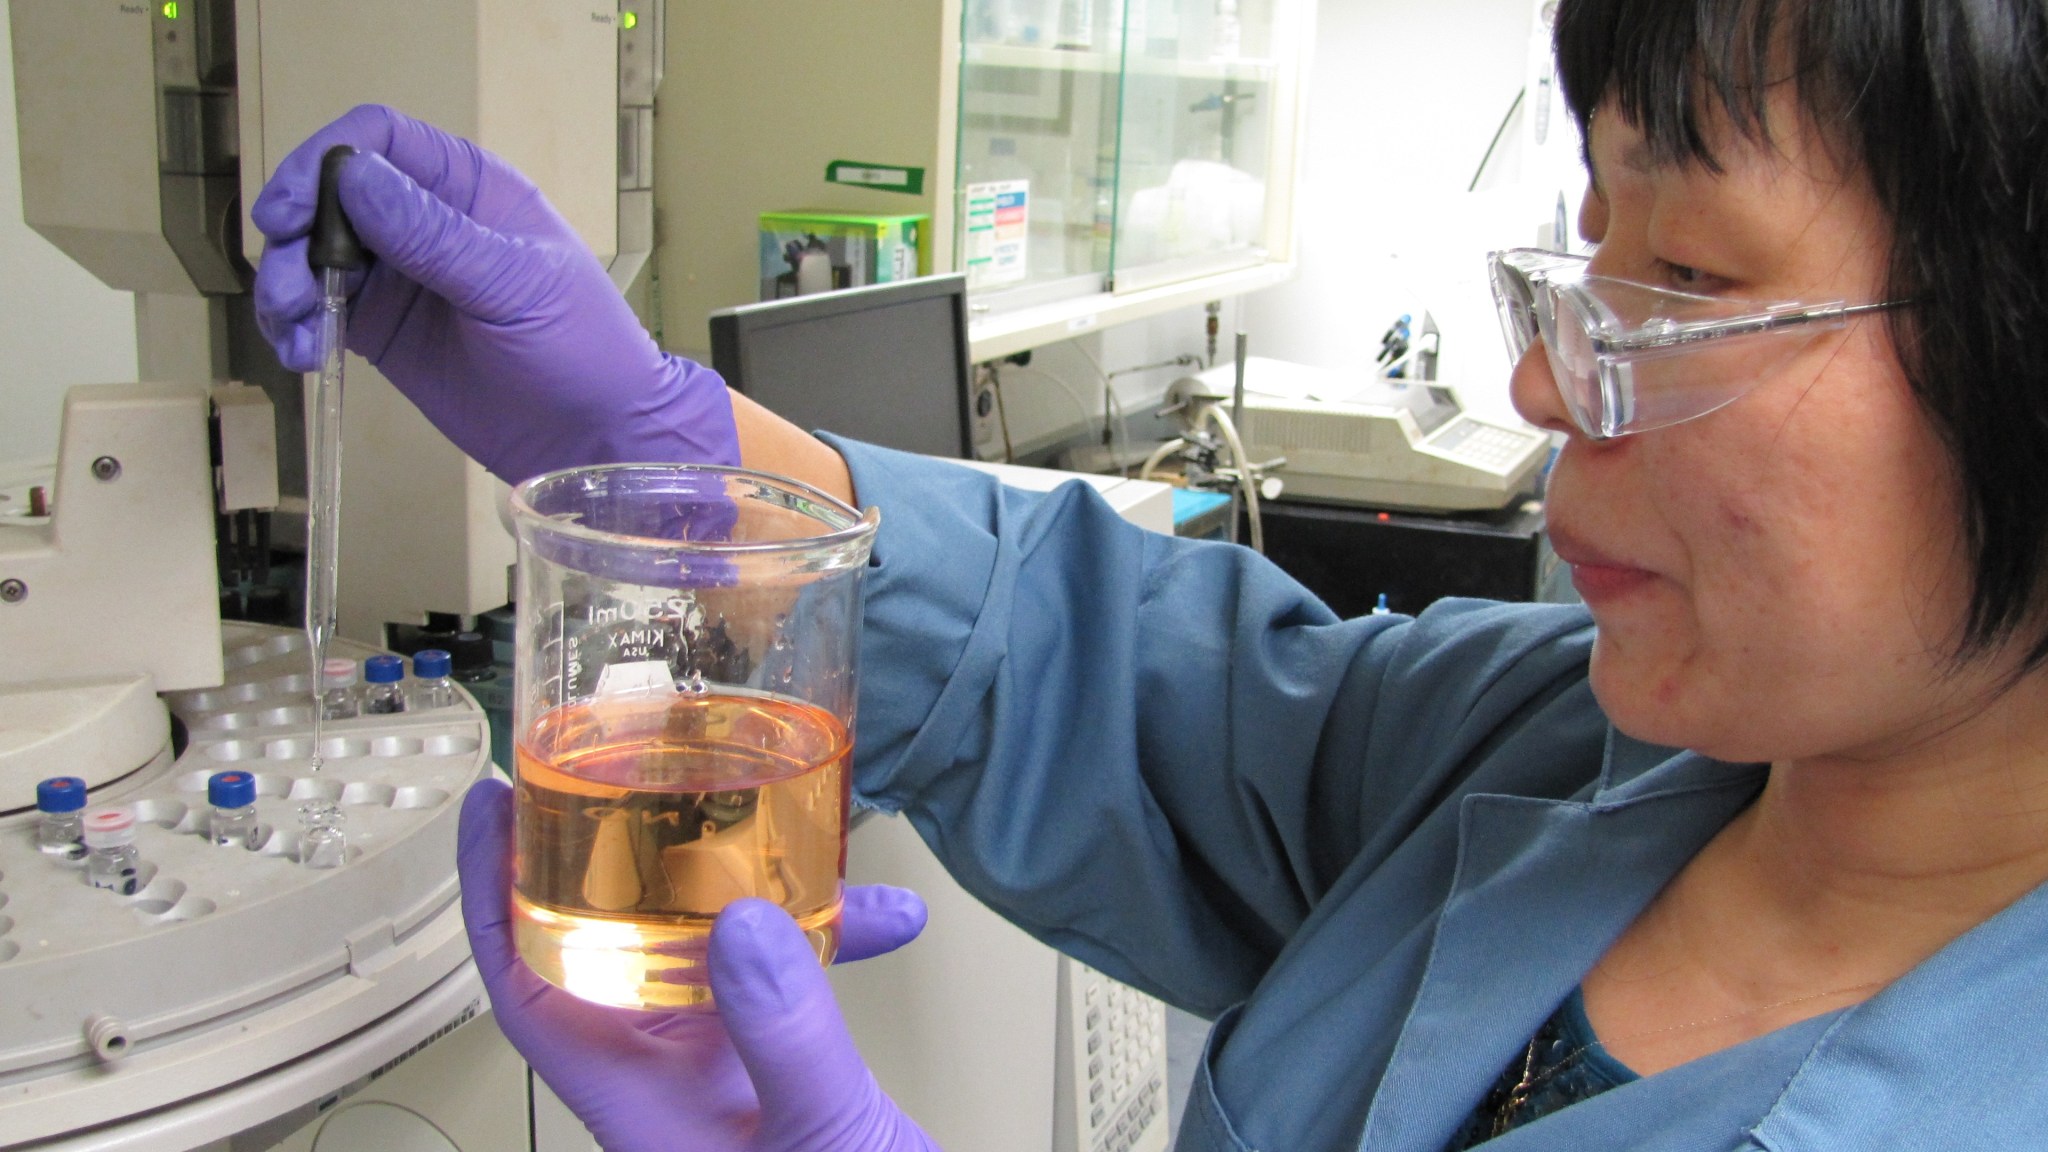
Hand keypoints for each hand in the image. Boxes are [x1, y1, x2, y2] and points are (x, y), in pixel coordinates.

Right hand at [250, 104, 737, 483]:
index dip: (323, 160)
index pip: (379, 138)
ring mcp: (400, 274)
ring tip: (295, 332)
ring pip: (313, 253)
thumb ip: (435, 236)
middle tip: (284, 286)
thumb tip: (354, 177)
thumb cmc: (582, 349)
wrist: (596, 435)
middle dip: (292, 233)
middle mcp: (426, 219)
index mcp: (469, 187)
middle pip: (329, 193)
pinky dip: (297, 325)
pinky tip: (304, 354)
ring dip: (286, 284)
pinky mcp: (383, 328)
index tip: (289, 210)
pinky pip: (320, 309)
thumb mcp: (513, 287)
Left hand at [458, 781, 941, 1151]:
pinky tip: (879, 924)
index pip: (532, 990)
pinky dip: (832, 944)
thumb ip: (788, 1039)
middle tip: (632, 770)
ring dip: (768, 894)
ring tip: (811, 839)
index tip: (491, 811)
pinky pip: (783, 986)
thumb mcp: (827, 1143)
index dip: (495, 899)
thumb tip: (746, 929)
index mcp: (643, 1114)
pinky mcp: (785, 1083)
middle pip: (614, 949)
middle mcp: (671, 1092)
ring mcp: (727, 1088)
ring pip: (710, 957)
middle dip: (633, 858)